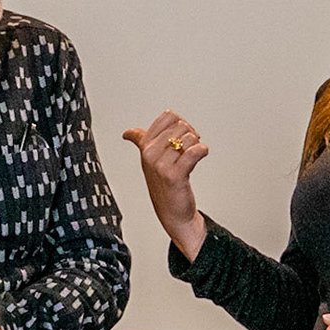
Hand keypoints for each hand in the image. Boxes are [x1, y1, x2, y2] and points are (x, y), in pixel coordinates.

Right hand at [121, 111, 208, 260]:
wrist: (172, 213)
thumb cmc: (164, 185)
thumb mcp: (149, 160)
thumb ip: (140, 142)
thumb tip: (127, 133)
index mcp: (145, 146)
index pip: (168, 116)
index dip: (181, 123)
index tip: (182, 136)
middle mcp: (150, 154)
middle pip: (181, 125)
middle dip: (191, 134)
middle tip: (190, 149)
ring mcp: (160, 165)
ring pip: (189, 137)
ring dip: (197, 145)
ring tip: (192, 157)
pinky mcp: (174, 175)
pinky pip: (194, 151)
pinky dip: (202, 151)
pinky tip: (201, 156)